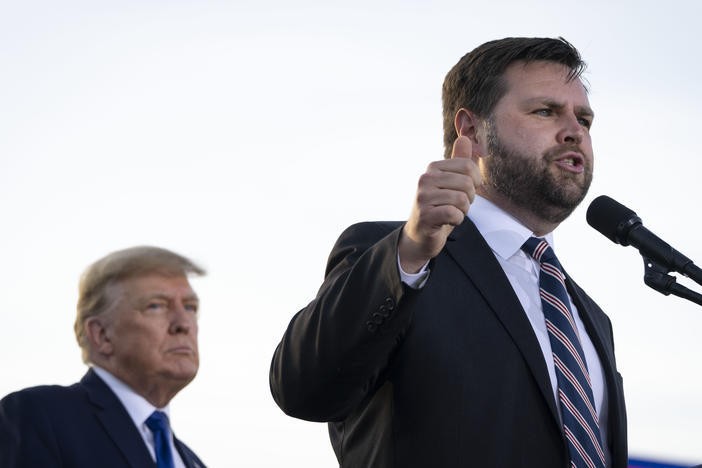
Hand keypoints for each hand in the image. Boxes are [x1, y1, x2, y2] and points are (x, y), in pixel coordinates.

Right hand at [399, 136, 481, 272]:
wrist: (421, 235)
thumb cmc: (439, 207)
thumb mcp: (450, 183)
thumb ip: (458, 162)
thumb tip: (465, 138)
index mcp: (433, 168)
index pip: (468, 166)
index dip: (475, 182)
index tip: (465, 191)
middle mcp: (425, 179)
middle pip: (467, 183)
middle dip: (469, 198)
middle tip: (458, 205)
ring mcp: (423, 197)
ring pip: (462, 199)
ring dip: (463, 211)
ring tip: (452, 213)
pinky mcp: (425, 215)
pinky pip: (454, 213)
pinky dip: (457, 220)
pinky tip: (448, 221)